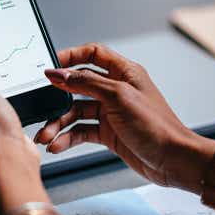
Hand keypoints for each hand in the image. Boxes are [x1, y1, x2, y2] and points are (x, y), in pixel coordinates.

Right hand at [35, 43, 214, 191]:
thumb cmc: (156, 125)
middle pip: (79, 86)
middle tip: (42, 107)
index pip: (92, 54)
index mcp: (124, 72)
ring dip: (59, 124)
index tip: (50, 67)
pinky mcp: (109, 133)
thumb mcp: (118, 96)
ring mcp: (112, 112)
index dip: (70, 57)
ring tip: (46, 136)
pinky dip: (68, 138)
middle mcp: (116, 90)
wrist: (172, 160)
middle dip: (58, 98)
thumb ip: (85, 83)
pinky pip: (82, 131)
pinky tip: (58, 145)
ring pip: (77, 112)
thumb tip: (59, 73)